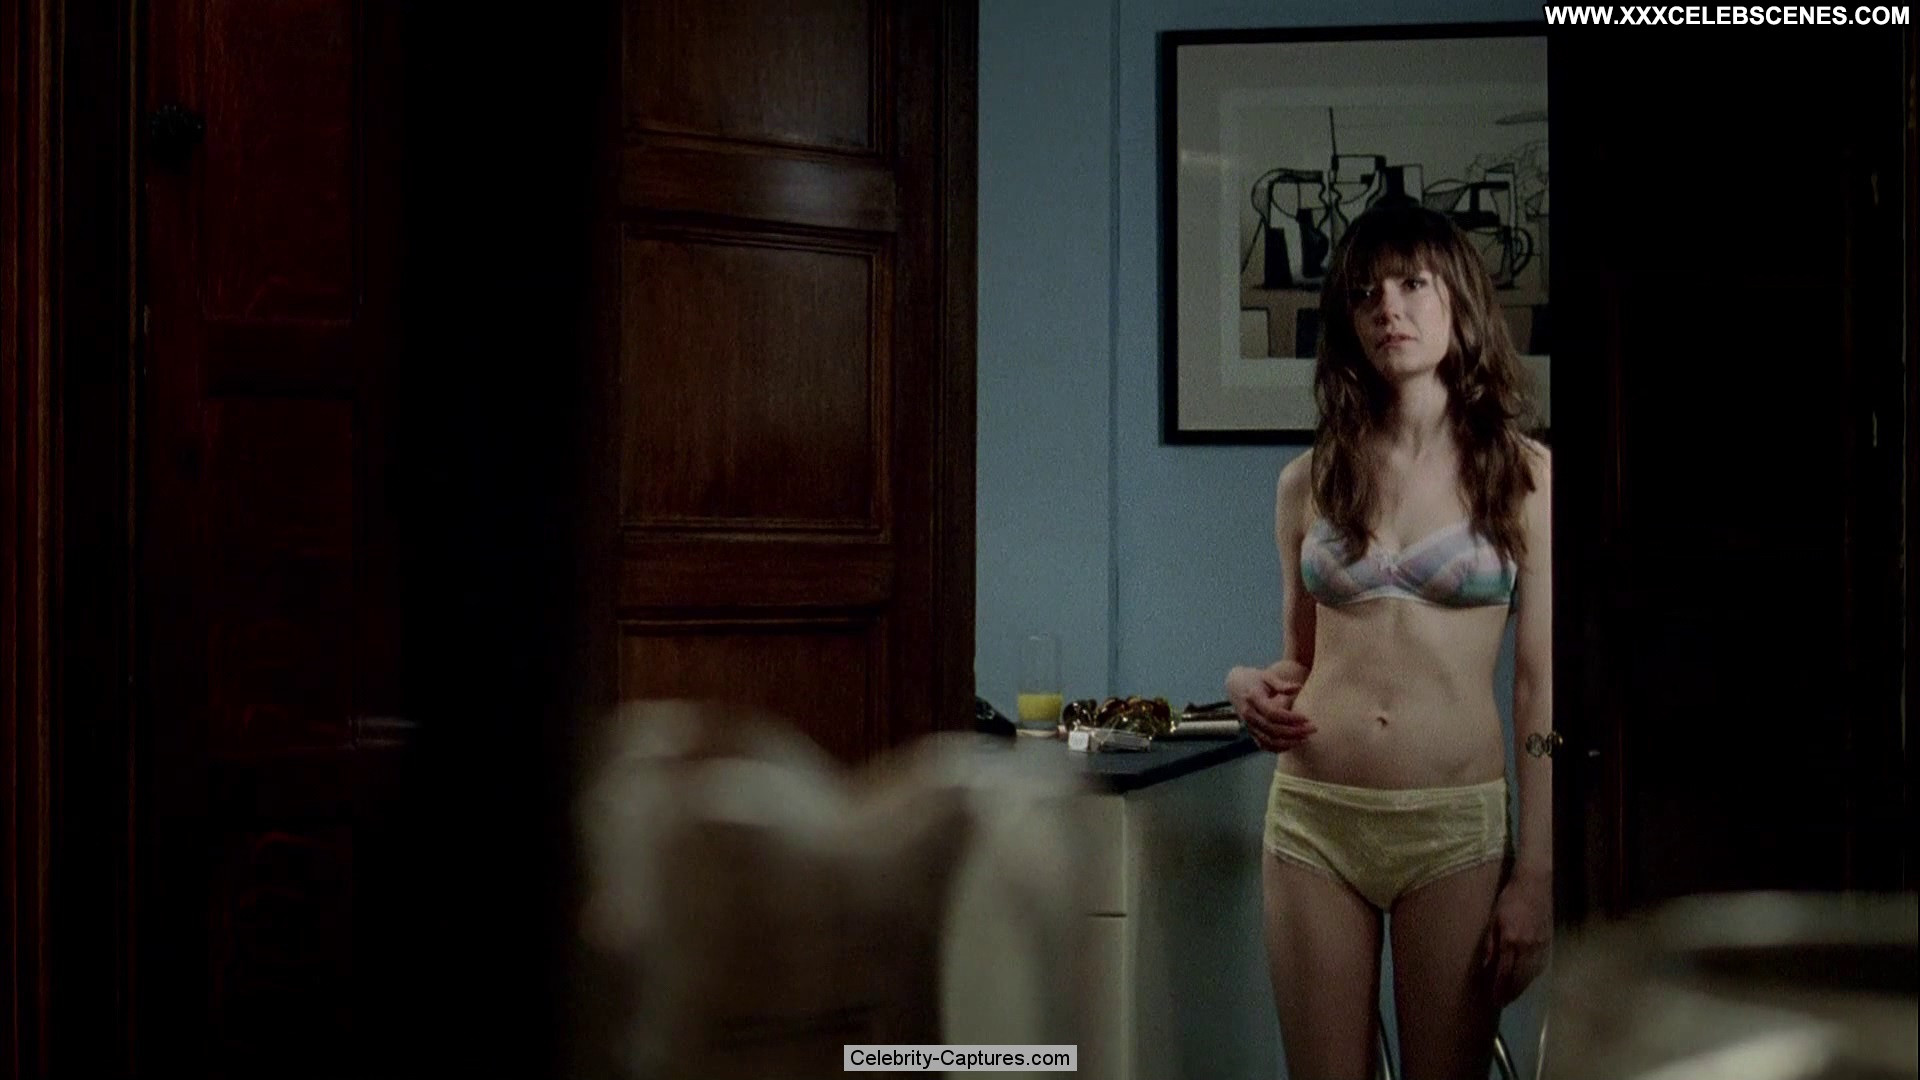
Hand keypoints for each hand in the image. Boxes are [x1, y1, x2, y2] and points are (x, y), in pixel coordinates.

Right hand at [1225, 665, 1315, 752]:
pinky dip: (1278, 748)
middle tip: (1312, 729)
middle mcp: (1249, 714)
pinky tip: (1293, 744)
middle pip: (1272, 729)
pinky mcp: (1250, 732)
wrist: (1235, 685)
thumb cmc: (1255, 679)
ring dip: (1288, 742)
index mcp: (1253, 698)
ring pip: (1268, 741)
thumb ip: (1282, 684)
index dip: (1291, 718)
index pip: (1273, 713)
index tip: (1306, 718)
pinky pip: (1264, 745)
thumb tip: (1298, 688)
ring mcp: (1248, 725)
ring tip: (1306, 738)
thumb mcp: (1267, 676)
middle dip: (1294, 732)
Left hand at [1481, 867, 1551, 1003]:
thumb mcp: (1493, 919)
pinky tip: (1525, 980)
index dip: (1499, 989)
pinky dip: (1531, 977)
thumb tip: (1484, 967)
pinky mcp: (1548, 943)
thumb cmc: (1509, 899)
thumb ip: (1489, 944)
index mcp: (1511, 941)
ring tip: (1511, 996)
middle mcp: (1527, 947)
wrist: (1534, 885)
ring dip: (1521, 988)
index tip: (1493, 1001)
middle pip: (1519, 978)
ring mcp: (1540, 946)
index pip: (1504, 973)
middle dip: (1510, 993)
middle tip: (1501, 1003)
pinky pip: (1540, 966)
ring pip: (1531, 975)